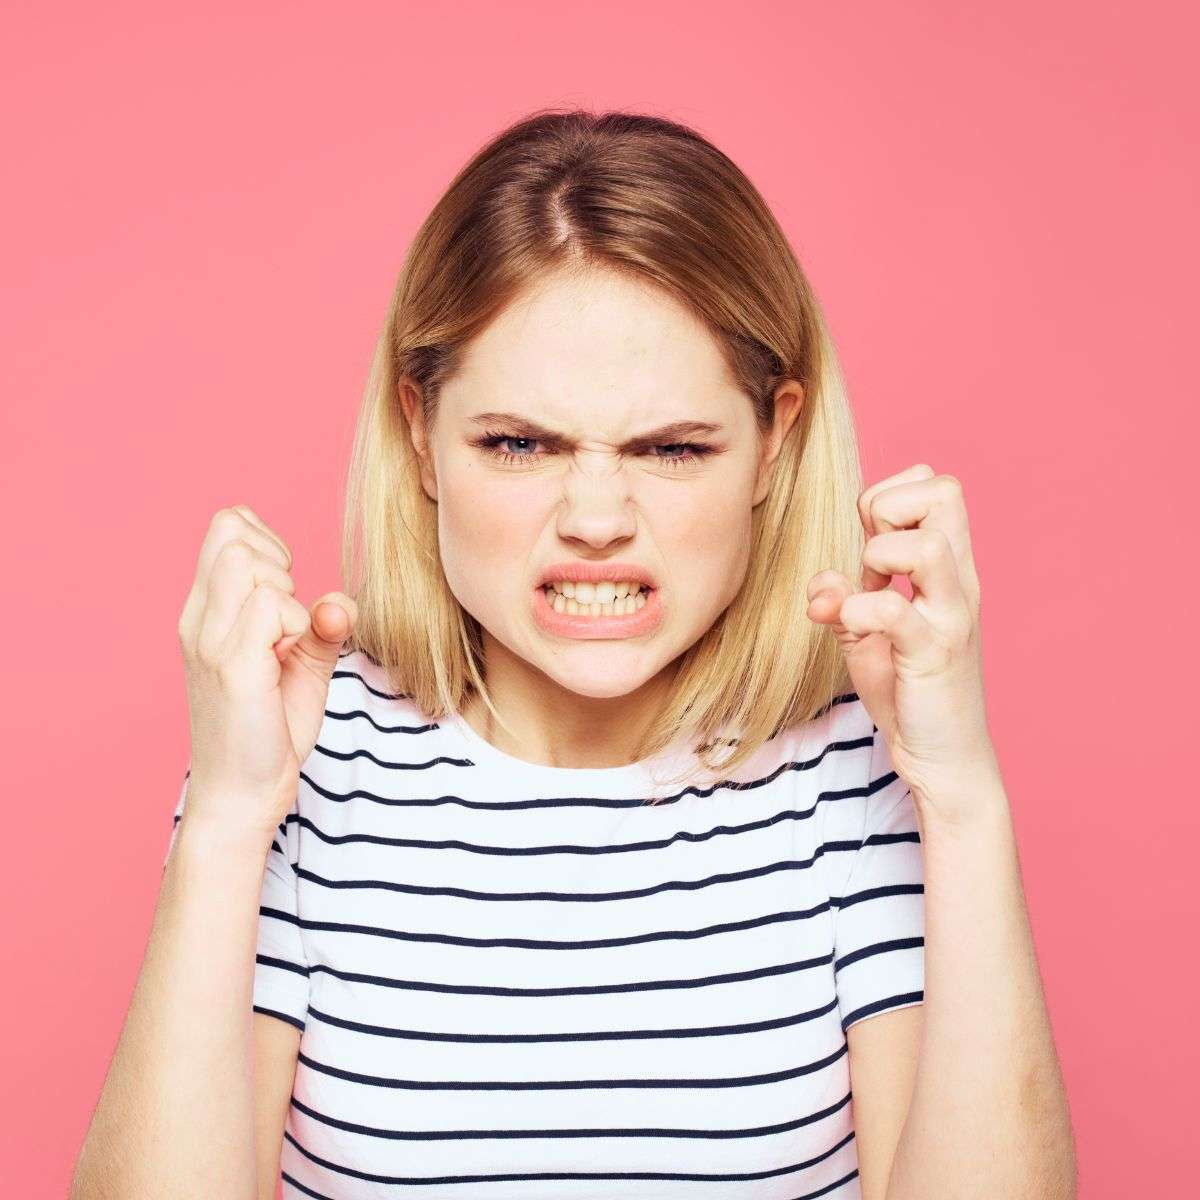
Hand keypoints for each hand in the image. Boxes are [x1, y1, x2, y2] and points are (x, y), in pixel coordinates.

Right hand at [177, 505, 358, 841]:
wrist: (242, 796)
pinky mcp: (231, 667)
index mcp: (206, 613)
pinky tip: (285, 663)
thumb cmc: (268, 729)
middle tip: (288, 615)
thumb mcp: (302, 665)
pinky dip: (292, 624)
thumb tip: (338, 602)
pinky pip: (267, 605)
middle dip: (276, 558)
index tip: (286, 588)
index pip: (226, 526)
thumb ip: (320, 626)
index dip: (266, 540)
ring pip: (246, 560)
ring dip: (282, 590)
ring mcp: (209, 641)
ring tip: (285, 640)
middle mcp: (198, 620)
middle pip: (231, 530)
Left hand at [806, 463, 999, 824]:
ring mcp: (952, 616)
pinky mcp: (935, 656)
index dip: (892, 494)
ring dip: (880, 556)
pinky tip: (853, 625)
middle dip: (890, 506)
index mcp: (948, 568)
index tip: (870, 538)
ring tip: (866, 588)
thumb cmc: (911, 689)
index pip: (938, 485)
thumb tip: (821, 584)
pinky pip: (896, 611)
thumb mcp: (868, 634)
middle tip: (871, 554)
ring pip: (928, 545)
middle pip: (947, 492)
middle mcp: (958, 582)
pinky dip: (861, 610)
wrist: (944, 759)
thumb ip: (844, 597)